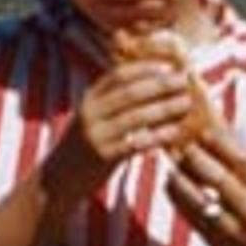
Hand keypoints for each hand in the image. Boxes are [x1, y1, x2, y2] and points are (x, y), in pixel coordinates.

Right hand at [67, 58, 209, 173]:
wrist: (59, 180)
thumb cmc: (85, 147)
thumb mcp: (92, 118)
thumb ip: (112, 101)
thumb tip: (148, 83)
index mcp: (89, 99)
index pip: (119, 75)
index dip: (146, 68)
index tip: (170, 65)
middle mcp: (90, 113)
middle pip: (131, 92)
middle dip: (161, 84)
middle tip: (184, 80)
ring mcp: (95, 135)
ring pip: (136, 116)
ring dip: (165, 108)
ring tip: (187, 103)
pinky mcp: (103, 157)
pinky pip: (137, 142)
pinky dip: (158, 135)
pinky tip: (175, 131)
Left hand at [163, 115, 245, 245]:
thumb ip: (236, 165)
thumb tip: (209, 128)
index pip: (244, 161)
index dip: (222, 144)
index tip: (204, 130)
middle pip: (221, 179)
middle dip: (199, 161)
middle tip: (180, 145)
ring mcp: (232, 226)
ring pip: (203, 200)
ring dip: (183, 181)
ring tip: (171, 165)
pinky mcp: (215, 240)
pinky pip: (191, 216)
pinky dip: (178, 198)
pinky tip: (169, 183)